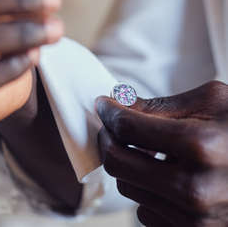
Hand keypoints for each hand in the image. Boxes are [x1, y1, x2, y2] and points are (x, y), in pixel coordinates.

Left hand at [97, 81, 227, 225]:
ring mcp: (194, 218)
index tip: (104, 104)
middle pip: (117, 162)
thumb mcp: (213, 102)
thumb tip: (118, 104)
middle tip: (114, 125)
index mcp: (199, 147)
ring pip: (127, 187)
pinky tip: (169, 176)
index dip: (108, 111)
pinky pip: (146, 211)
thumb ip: (161, 105)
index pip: (126, 128)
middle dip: (110, 138)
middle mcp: (193, 189)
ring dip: (130, 165)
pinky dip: (149, 191)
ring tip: (150, 151)